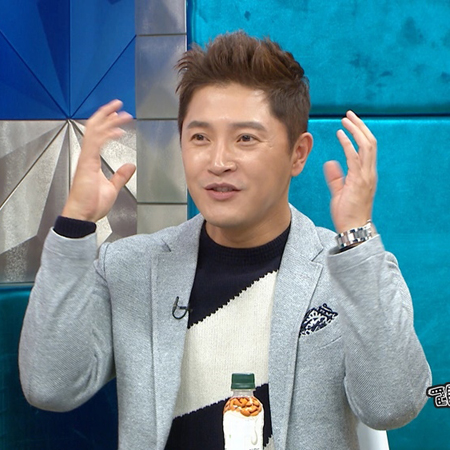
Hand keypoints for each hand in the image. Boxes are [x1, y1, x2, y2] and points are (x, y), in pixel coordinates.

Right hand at [62, 100, 135, 221]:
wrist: (82, 215)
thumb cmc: (91, 204)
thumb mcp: (112, 187)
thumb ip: (120, 176)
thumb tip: (130, 166)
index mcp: (91, 160)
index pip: (97, 135)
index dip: (106, 123)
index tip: (117, 115)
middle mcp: (87, 157)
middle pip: (94, 128)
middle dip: (106, 114)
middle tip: (118, 105)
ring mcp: (86, 159)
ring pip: (95, 131)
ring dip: (108, 120)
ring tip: (120, 112)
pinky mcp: (87, 164)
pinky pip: (96, 143)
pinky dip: (107, 134)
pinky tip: (118, 131)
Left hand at [323, 110, 376, 233]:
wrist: (352, 228)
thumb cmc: (347, 213)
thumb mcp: (339, 192)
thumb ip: (336, 177)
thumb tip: (329, 162)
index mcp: (366, 174)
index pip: (367, 148)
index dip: (359, 133)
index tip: (349, 123)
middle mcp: (369, 172)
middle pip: (369, 142)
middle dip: (360, 126)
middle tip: (349, 114)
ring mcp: (366, 176)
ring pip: (366, 146)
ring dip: (356, 130)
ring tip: (346, 119)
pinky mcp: (359, 181)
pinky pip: (355, 158)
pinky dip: (348, 144)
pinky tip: (340, 134)